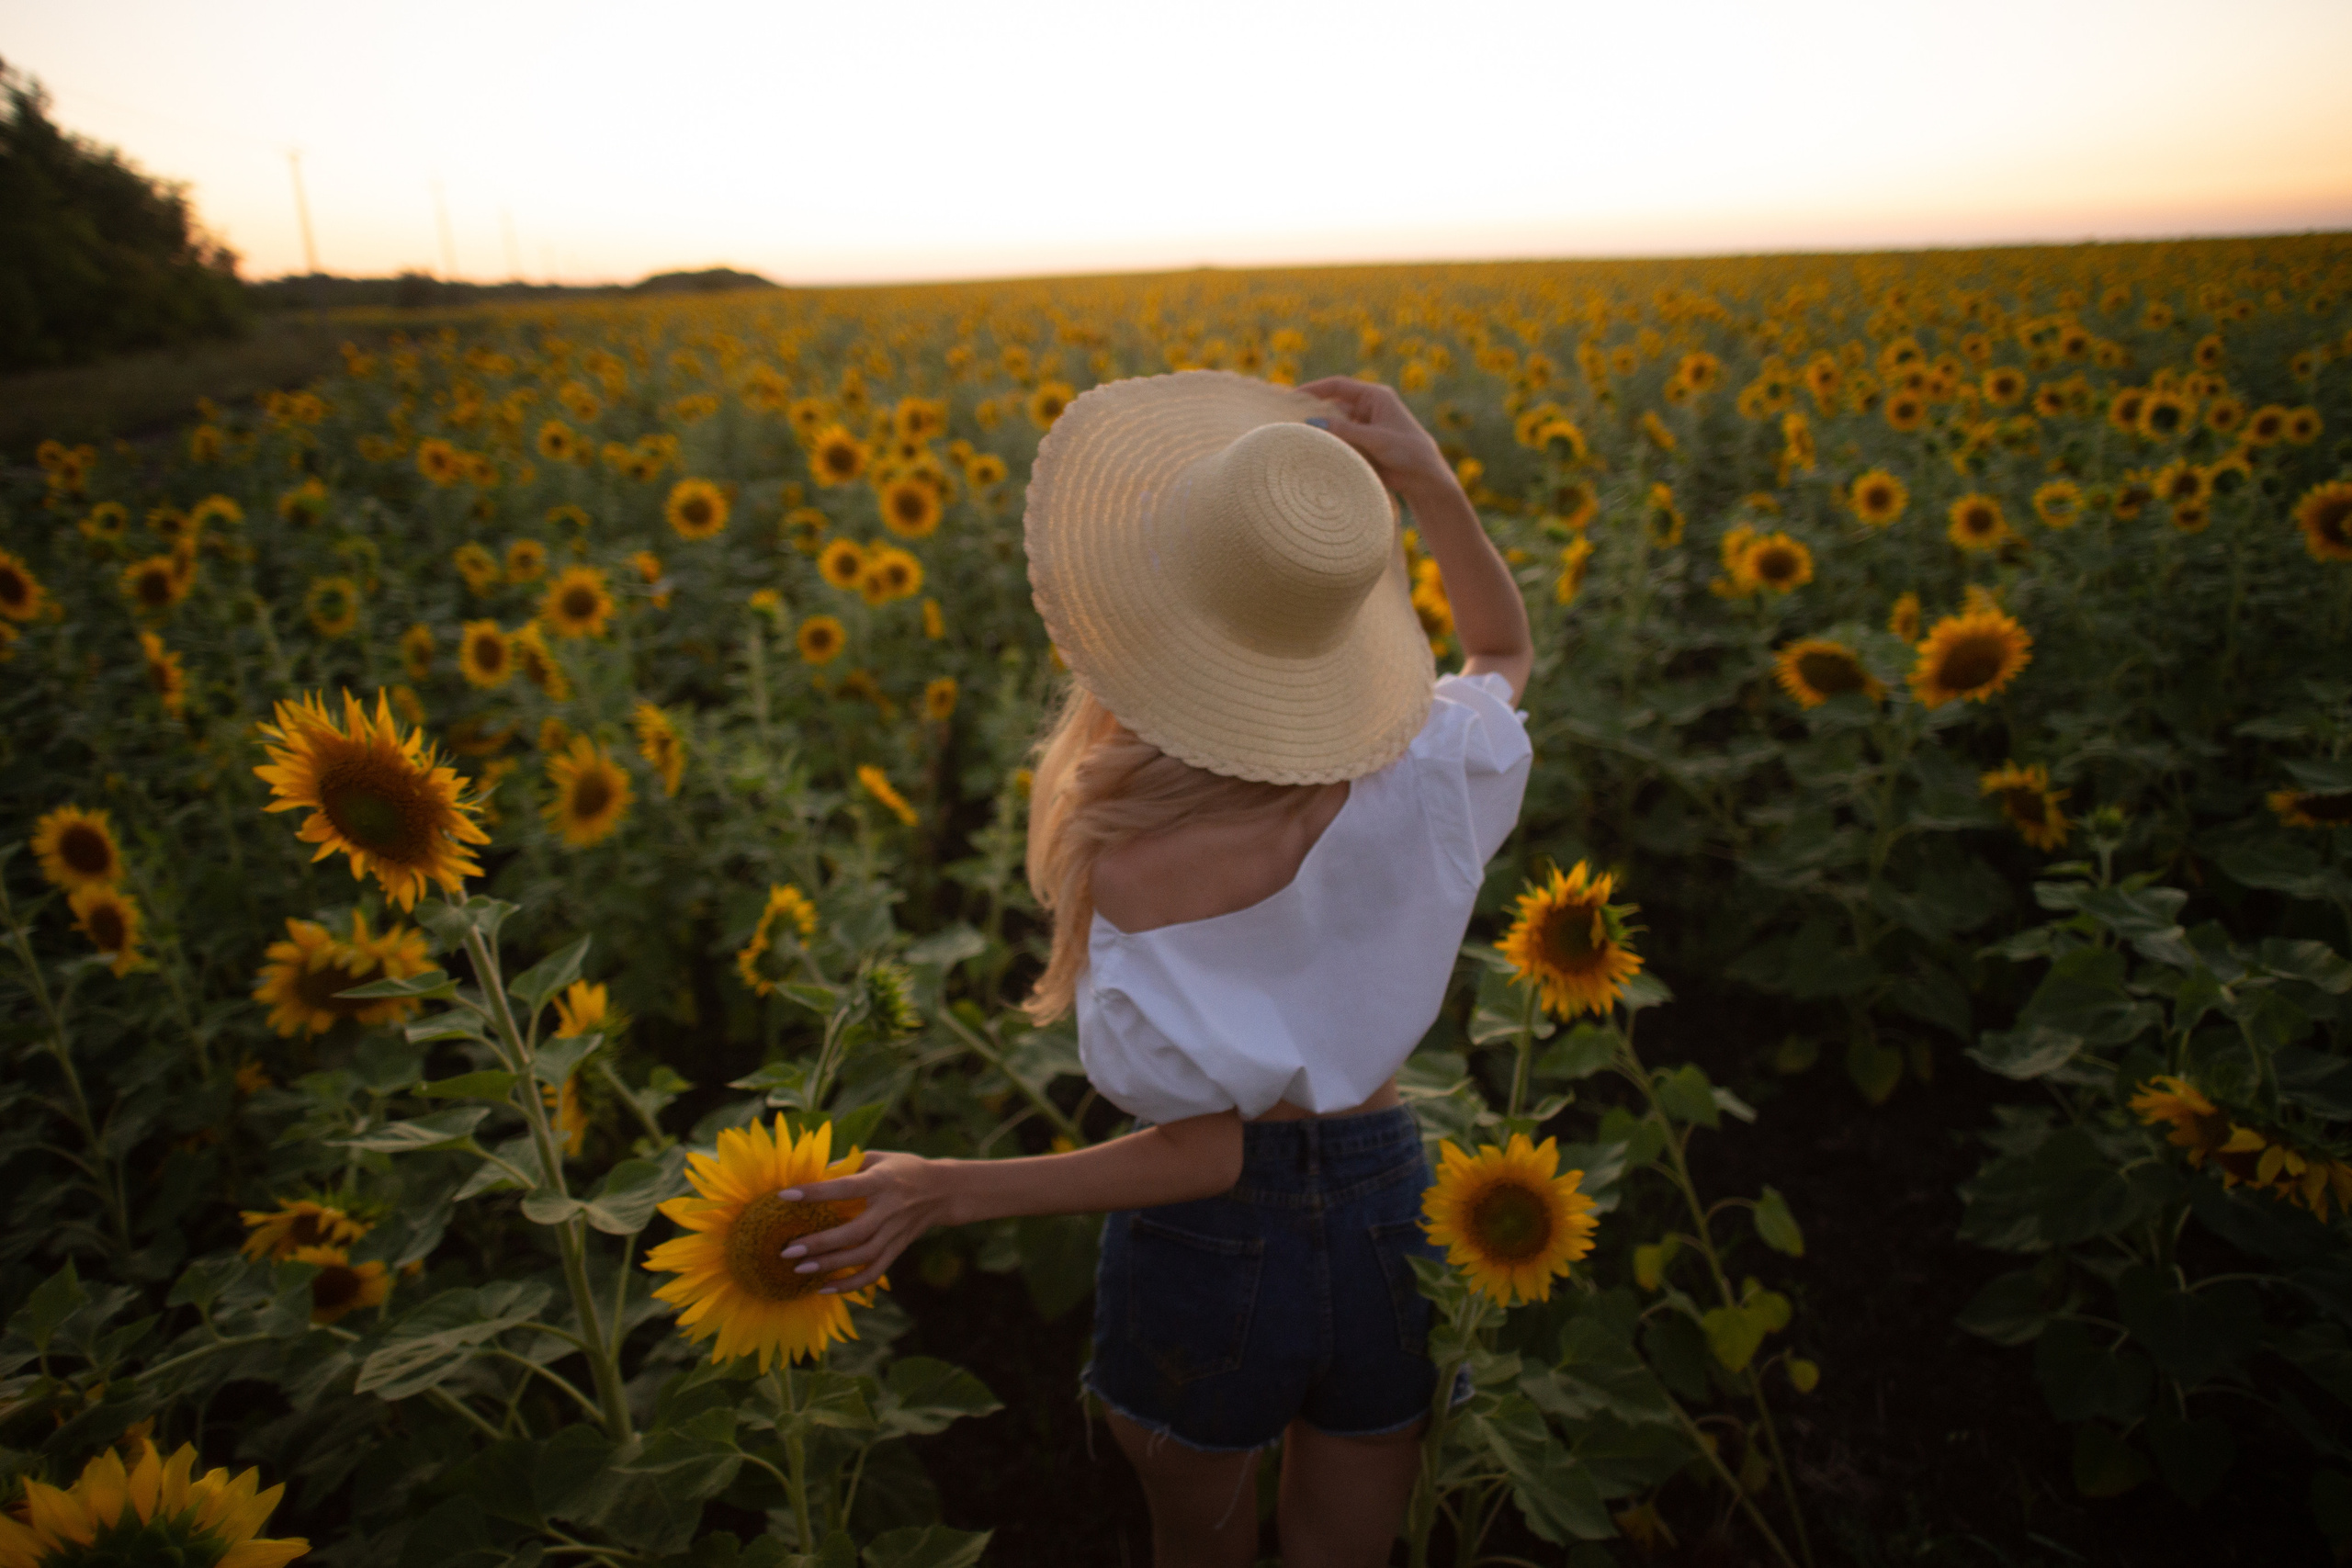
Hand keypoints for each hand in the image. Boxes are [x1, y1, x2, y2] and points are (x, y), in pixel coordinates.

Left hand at [775, 1149, 948, 1296]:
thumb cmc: (904, 1168)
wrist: (944, 1190)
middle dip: (820, 1243)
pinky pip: (873, 1272)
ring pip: (862, 1256)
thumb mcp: (878, 1157)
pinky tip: (824, 1288)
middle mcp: (889, 1209)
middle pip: (854, 1232)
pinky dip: (850, 1284)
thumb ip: (847, 1165)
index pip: (845, 1188)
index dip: (815, 1192)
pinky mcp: (897, 1249)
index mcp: (882, 1181)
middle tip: (788, 1250)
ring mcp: (895, 1233)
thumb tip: (811, 1175)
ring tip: (799, 1269)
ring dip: (830, 1266)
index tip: (785, 1195)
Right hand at [1297, 376, 1454, 496]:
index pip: (1339, 386)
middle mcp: (1368, 408)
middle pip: (1334, 405)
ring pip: (1336, 424)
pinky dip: (1330, 444)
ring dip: (1323, 430)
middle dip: (1315, 411)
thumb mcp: (1375, 438)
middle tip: (1290, 419)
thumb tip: (1312, 422)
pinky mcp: (1363, 444)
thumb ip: (1345, 430)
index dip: (1315, 389)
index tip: (1293, 396)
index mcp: (1375, 397)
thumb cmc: (1407, 451)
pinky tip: (1316, 450)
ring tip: (1300, 437)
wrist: (1424, 477)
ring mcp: (1364, 426)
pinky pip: (1341, 439)